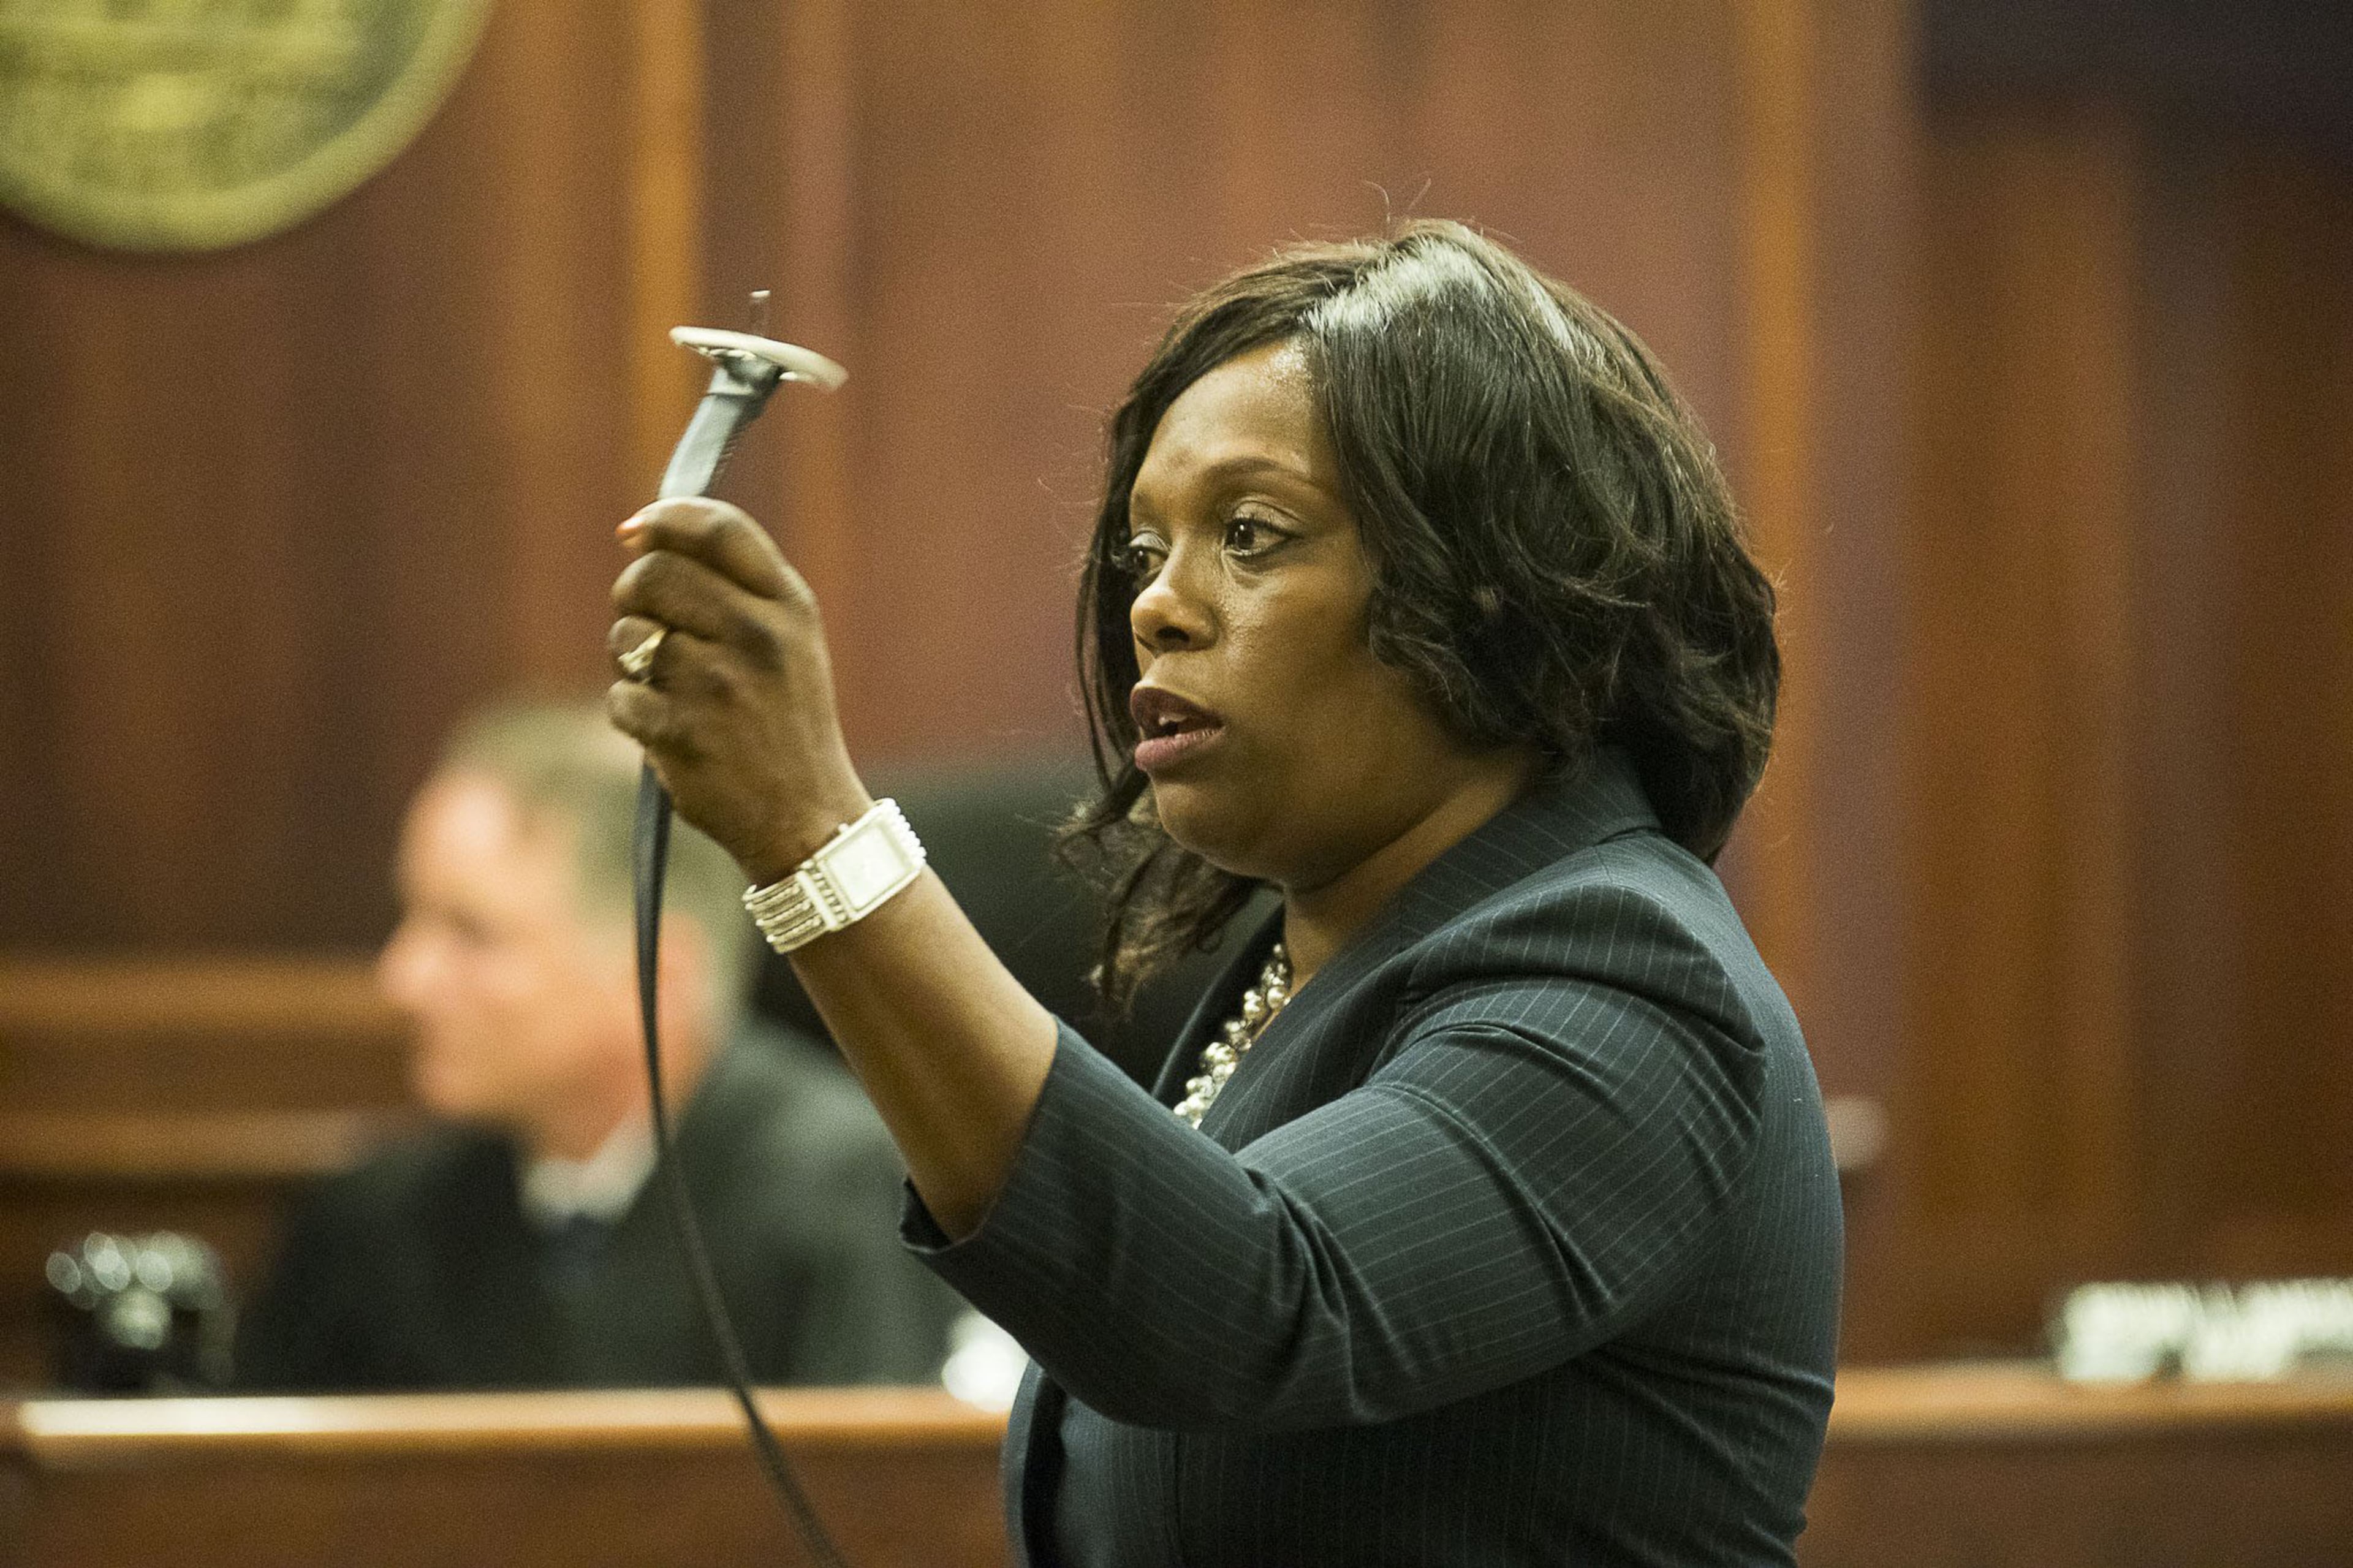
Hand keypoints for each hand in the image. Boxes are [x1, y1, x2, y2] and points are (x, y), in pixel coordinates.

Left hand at [606, 498, 873, 882]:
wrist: (808, 817)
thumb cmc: (787, 719)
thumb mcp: (791, 640)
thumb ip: (735, 584)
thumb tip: (640, 533)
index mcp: (790, 608)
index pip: (719, 530)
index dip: (665, 517)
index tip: (634, 530)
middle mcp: (757, 638)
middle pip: (654, 573)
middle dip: (634, 592)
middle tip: (648, 620)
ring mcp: (718, 687)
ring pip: (628, 635)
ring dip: (631, 658)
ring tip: (669, 686)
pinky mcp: (682, 734)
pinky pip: (620, 697)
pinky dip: (633, 713)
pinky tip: (669, 729)